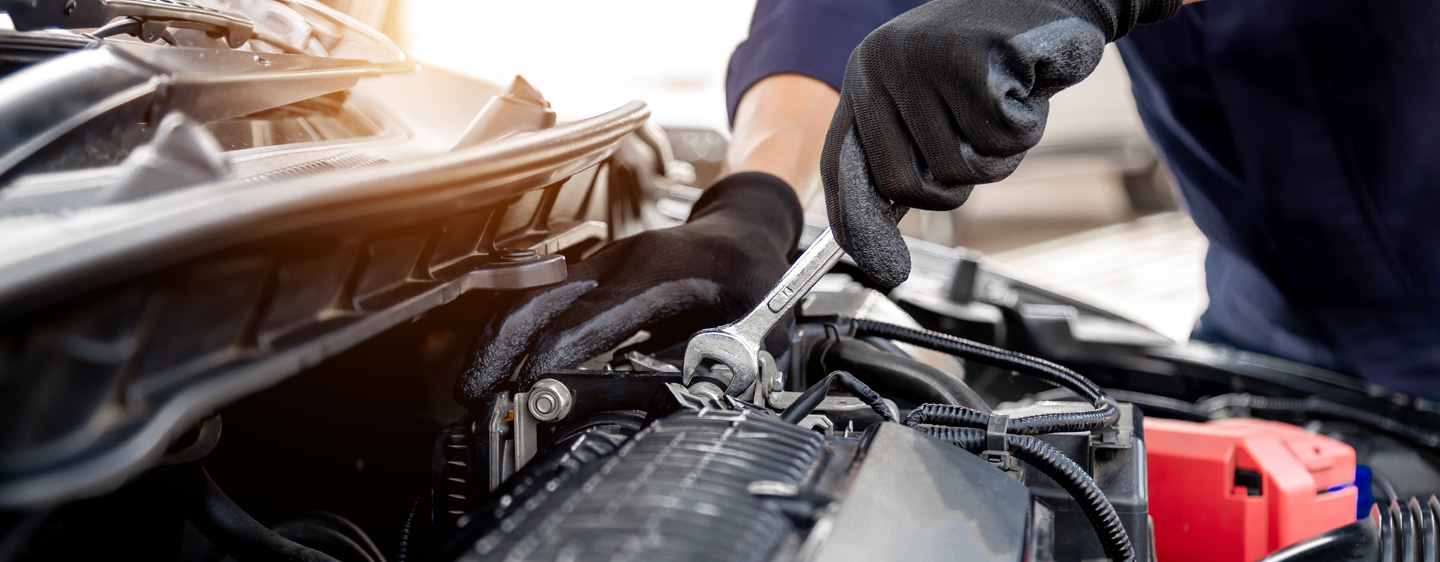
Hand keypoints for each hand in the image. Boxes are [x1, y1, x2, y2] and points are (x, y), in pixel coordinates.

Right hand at [456, 172, 803, 403]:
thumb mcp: (753, 322)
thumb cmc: (749, 276)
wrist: (742, 231)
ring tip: (474, 386)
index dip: (555, 356)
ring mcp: (600, 264)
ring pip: (531, 297)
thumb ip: (718, 361)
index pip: (591, 317)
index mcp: (658, 273)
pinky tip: (503, 364)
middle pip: (540, 298)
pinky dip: (515, 331)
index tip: (531, 391)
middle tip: (473, 394)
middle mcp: (619, 263)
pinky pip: (542, 299)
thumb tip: (682, 395)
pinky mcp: (592, 275)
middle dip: (501, 347)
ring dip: (499, 341)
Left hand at [820, 0, 1179, 287]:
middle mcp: (880, 65)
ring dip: (999, 151)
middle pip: (904, 185)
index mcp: (863, 77)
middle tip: (982, 142)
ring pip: (961, 166)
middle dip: (954, 185)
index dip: (856, 221)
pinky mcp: (967, 57)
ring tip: (1006, 102)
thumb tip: (876, 231)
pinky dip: (1025, 124)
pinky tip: (1024, 86)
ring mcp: (920, 60)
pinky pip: (999, 137)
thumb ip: (905, 151)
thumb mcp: (935, 102)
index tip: (880, 264)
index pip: (843, 166)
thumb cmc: (994, 60)